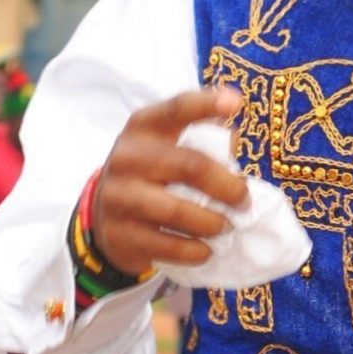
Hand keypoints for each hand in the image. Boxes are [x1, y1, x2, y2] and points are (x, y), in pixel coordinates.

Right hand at [91, 88, 248, 275]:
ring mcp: (118, 195)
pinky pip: (165, 245)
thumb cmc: (155, 172)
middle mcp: (127, 156)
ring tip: (226, 226)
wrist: (107, 214)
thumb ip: (203, 140)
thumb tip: (233, 143)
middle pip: (190, 166)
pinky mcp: (118, 233)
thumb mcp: (170, 146)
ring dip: (212, 222)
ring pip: (177, 210)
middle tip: (244, 201)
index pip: (177, 109)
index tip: (236, 103)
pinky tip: (206, 250)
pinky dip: (194, 250)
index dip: (206, 104)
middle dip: (228, 187)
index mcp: (145, 127)